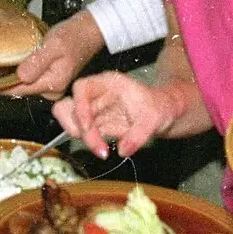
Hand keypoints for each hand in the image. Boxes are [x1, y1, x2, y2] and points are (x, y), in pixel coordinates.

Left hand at [8, 10, 105, 97]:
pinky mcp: (52, 79)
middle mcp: (53, 90)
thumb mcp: (53, 45)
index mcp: (53, 84)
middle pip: (21, 90)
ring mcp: (53, 86)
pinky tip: (13, 64)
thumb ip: (37, 62)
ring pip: (26, 84)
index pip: (20, 90)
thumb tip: (20, 77)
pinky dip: (22, 73)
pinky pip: (32, 79)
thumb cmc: (74, 36)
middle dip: (5, 82)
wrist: (90, 31)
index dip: (1, 87)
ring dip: (13, 77)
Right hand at [52, 73, 188, 158]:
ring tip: (100, 149)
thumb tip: (121, 150)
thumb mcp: (154, 120)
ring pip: (70, 120)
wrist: (163, 114)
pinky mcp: (95, 124)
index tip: (87, 128)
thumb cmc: (159, 108)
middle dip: (76, 127)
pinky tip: (103, 150)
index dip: (79, 107)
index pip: (81, 88)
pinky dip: (88, 143)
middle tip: (96, 144)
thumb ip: (139, 135)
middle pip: (69, 106)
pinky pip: (81, 133)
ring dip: (79, 136)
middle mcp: (96, 94)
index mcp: (107, 83)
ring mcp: (93, 109)